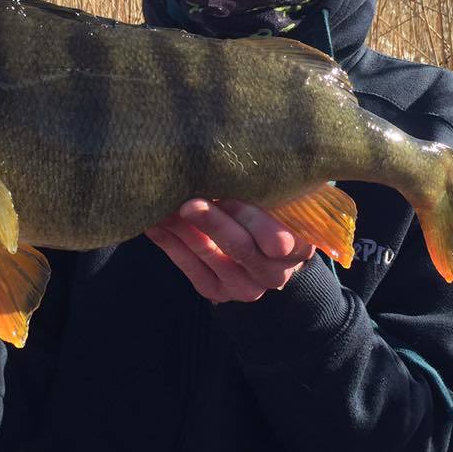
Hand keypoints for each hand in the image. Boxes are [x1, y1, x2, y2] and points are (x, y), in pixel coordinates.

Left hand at [145, 199, 314, 302]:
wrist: (269, 256)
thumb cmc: (275, 213)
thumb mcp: (281, 201)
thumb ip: (267, 189)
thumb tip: (234, 159)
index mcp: (298, 249)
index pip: (276, 238)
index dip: (249, 214)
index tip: (227, 192)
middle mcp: (273, 274)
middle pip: (239, 246)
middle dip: (211, 221)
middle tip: (188, 202)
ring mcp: (244, 288)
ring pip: (208, 254)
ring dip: (181, 227)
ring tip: (162, 204)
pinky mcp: (216, 292)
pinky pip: (187, 266)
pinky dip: (168, 242)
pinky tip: (154, 222)